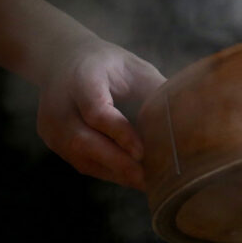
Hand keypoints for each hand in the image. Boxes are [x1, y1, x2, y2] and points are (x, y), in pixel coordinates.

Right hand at [36, 36, 164, 189]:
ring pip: (80, 156)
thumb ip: (156, 91)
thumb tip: (190, 118)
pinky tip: (132, 177)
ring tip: (147, 183)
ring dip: (114, 172)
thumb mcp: (133, 69)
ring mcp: (50, 124)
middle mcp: (58, 102)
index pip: (96, 111)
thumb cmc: (108, 65)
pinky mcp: (51, 140)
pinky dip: (108, 171)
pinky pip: (80, 162)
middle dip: (117, 162)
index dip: (120, 133)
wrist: (62, 59)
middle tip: (149, 179)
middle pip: (82, 139)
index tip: (143, 152)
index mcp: (82, 78)